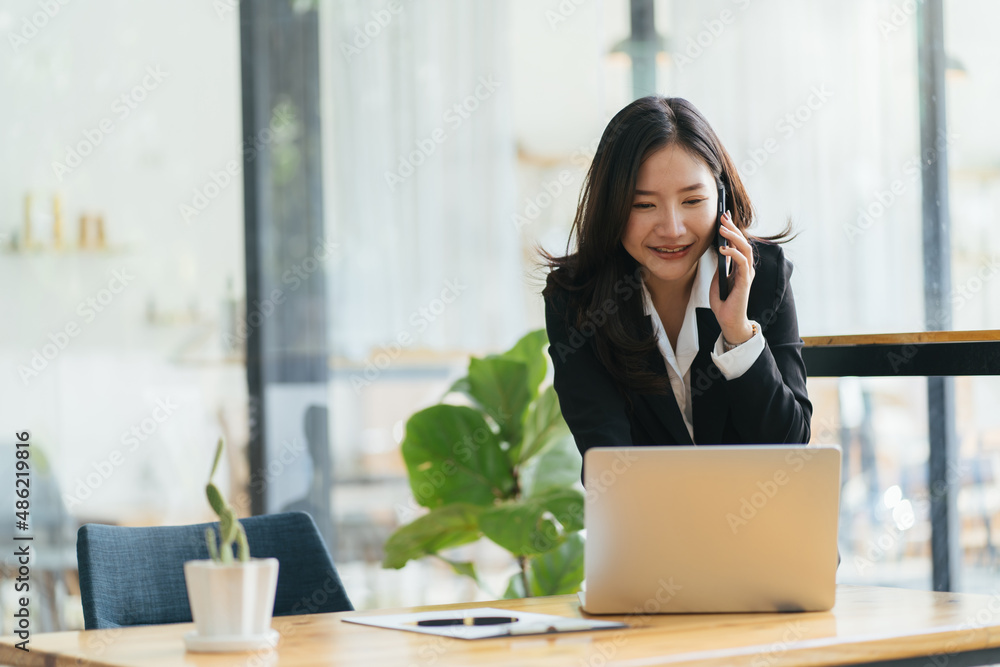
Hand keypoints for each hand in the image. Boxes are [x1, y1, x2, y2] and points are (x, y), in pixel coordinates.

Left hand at [709, 211, 755, 344]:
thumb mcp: (718, 281)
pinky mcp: (745, 281)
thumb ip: (721, 267)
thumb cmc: (724, 303)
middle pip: (743, 242)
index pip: (738, 243)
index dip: (732, 229)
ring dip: (733, 237)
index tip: (724, 216)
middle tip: (723, 216)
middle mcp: (746, 268)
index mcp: (740, 267)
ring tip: (722, 229)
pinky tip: (722, 249)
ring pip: (744, 249)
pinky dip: (733, 253)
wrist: (728, 321)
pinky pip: (742, 263)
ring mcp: (747, 274)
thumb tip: (719, 252)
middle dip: (733, 228)